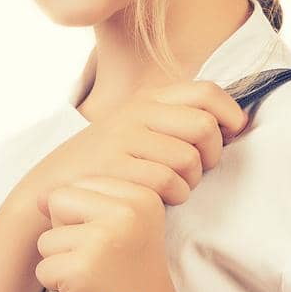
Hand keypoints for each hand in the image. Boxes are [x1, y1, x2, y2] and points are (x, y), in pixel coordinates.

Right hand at [15, 80, 247, 225]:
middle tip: (198, 169)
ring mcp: (125, 138)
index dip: (230, 113)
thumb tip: (236, 121)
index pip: (206, 92)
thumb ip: (178, 119)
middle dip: (212, 154)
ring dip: (191, 181)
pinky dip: (174, 195)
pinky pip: (167, 181)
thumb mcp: (139, 129)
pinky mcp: (116, 167)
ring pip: (189, 158)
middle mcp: (137, 112)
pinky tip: (162, 199)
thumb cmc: (108, 163)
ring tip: (175, 187)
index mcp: (147, 98)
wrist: (54, 185)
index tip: (233, 132)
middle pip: (205, 126)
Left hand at [32, 176, 185, 291]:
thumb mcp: (123, 230)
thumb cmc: (134, 283)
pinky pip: (44, 270)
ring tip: (98, 280)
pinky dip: (60, 289)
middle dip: (67, 236)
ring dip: (63, 266)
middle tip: (102, 263)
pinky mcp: (83, 271)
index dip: (84, 220)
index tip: (116, 247)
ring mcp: (104, 240)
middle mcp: (127, 211)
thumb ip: (86, 204)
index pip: (78, 186)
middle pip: (58, 202)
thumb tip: (36, 197)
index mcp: (142, 195)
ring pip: (46, 240)